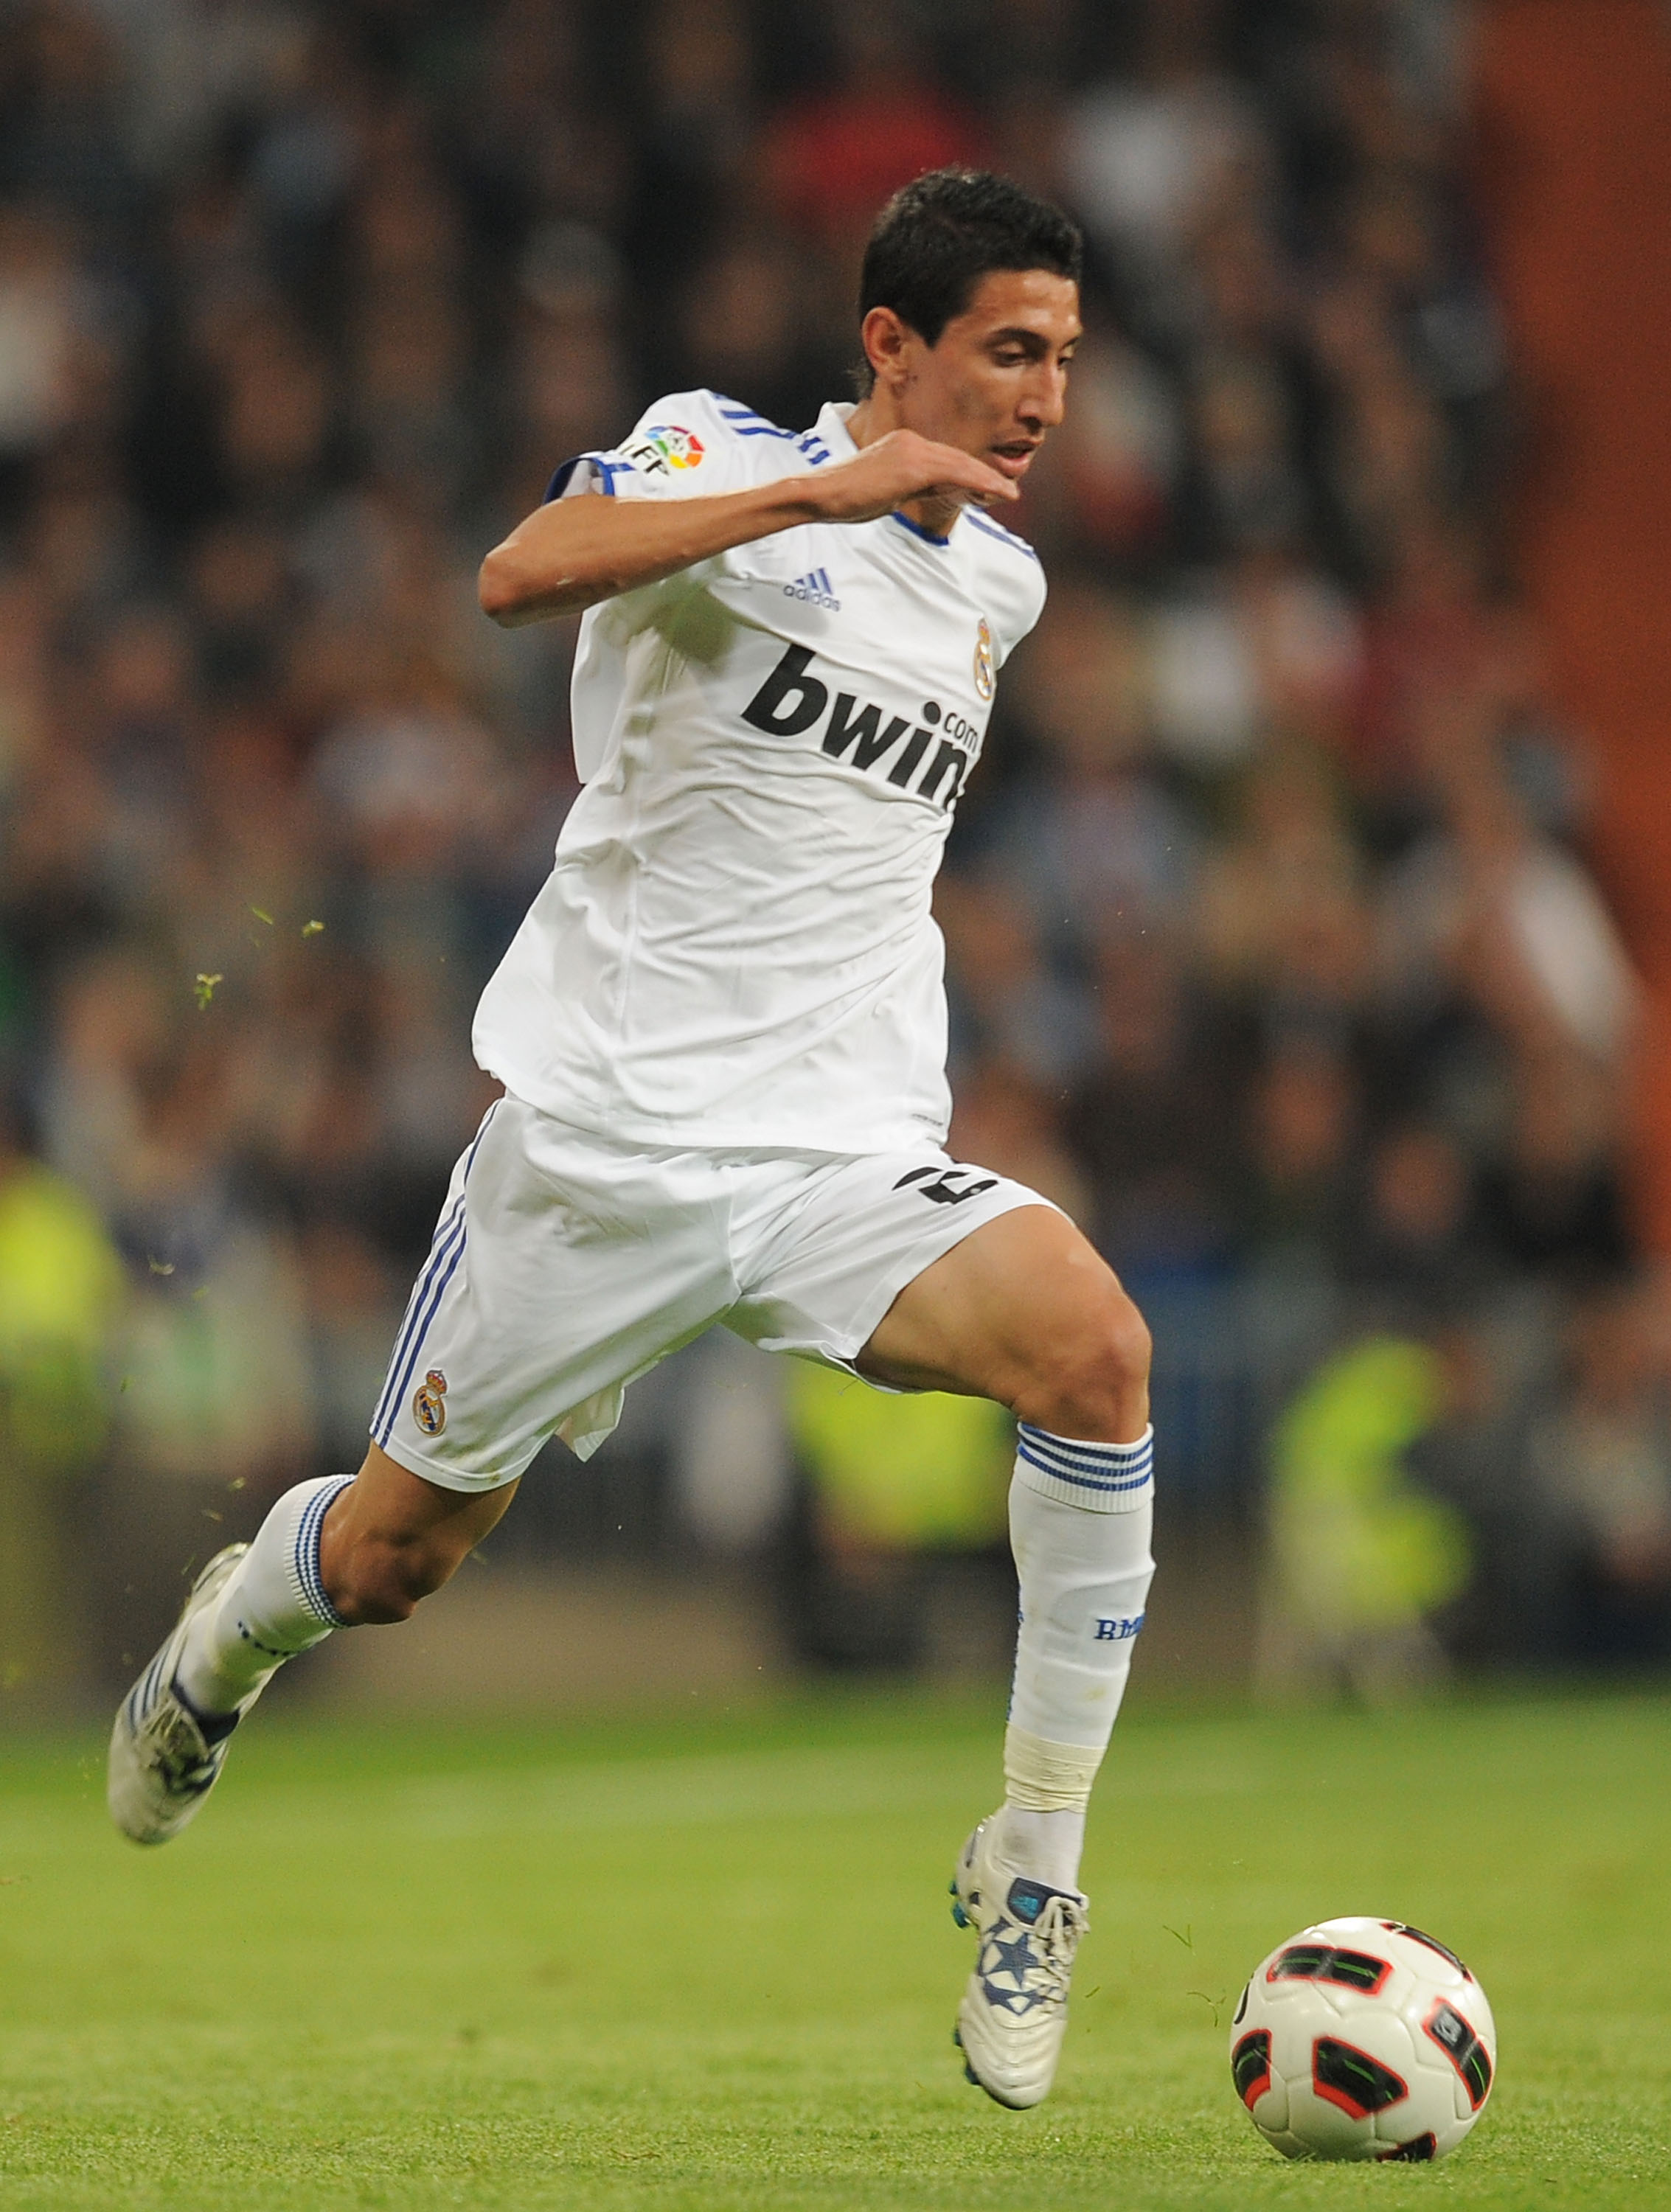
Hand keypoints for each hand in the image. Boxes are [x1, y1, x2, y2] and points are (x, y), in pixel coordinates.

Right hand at [806, 430, 1019, 525]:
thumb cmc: (845, 499)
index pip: (946, 460)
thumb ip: (910, 488)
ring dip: (989, 481)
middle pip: (957, 459)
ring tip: (1010, 496)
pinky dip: (980, 483)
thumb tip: (932, 494)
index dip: (971, 475)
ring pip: (961, 465)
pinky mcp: (913, 466)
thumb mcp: (885, 491)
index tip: (990, 490)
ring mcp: (913, 450)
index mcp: (904, 444)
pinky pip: (955, 474)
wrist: (820, 495)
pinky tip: (997, 493)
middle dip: (985, 477)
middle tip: (1009, 493)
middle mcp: (911, 440)